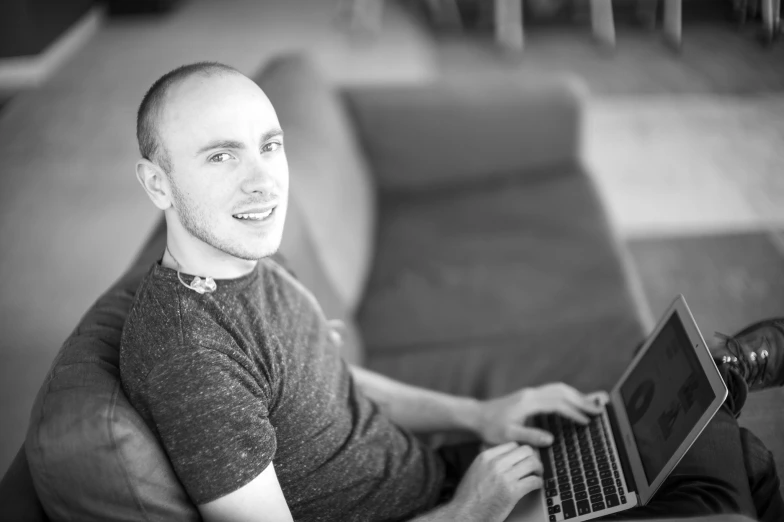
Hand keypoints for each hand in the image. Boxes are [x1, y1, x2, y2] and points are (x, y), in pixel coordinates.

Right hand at [448, 442, 542, 521]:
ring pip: (532, 463)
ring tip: (537, 475)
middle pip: (525, 450)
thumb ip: (488, 461)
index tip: (524, 458)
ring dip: (538, 469)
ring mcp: (505, 477)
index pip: (512, 445)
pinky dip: (538, 483)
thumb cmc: (468, 496)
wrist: (465, 513)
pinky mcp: (513, 492)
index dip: (521, 452)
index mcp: (486, 457)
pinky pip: (534, 481)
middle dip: (532, 457)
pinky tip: (536, 486)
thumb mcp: (475, 470)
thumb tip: (504, 458)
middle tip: (534, 466)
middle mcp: (496, 464)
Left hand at [477, 383, 608, 446]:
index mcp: (528, 403)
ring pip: (558, 388)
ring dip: (576, 395)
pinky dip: (567, 394)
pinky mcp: (529, 395)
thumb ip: (529, 436)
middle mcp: (531, 394)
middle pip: (562, 392)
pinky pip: (553, 391)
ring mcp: (530, 393)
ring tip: (592, 404)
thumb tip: (551, 440)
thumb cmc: (490, 427)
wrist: (477, 416)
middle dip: (582, 400)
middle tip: (599, 410)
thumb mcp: (507, 436)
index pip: (557, 404)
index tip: (587, 421)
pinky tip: (574, 401)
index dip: (574, 412)